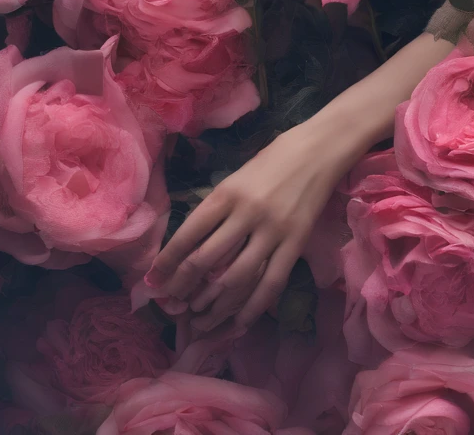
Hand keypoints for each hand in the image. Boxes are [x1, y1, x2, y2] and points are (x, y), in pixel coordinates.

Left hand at [145, 119, 346, 337]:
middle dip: (184, 288)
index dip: (167, 263)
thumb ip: (217, 208)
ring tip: (198, 320)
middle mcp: (247, 213)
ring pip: (236, 279)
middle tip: (173, 304)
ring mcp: (273, 230)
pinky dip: (252, 308)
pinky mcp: (296, 243)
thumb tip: (190, 247)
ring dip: (213, 306)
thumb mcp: (237, 177)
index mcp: (227, 192)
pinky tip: (237, 324)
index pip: (188, 234)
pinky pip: (271, 283)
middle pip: (206, 260)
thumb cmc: (274, 159)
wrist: (319, 150)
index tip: (153, 281)